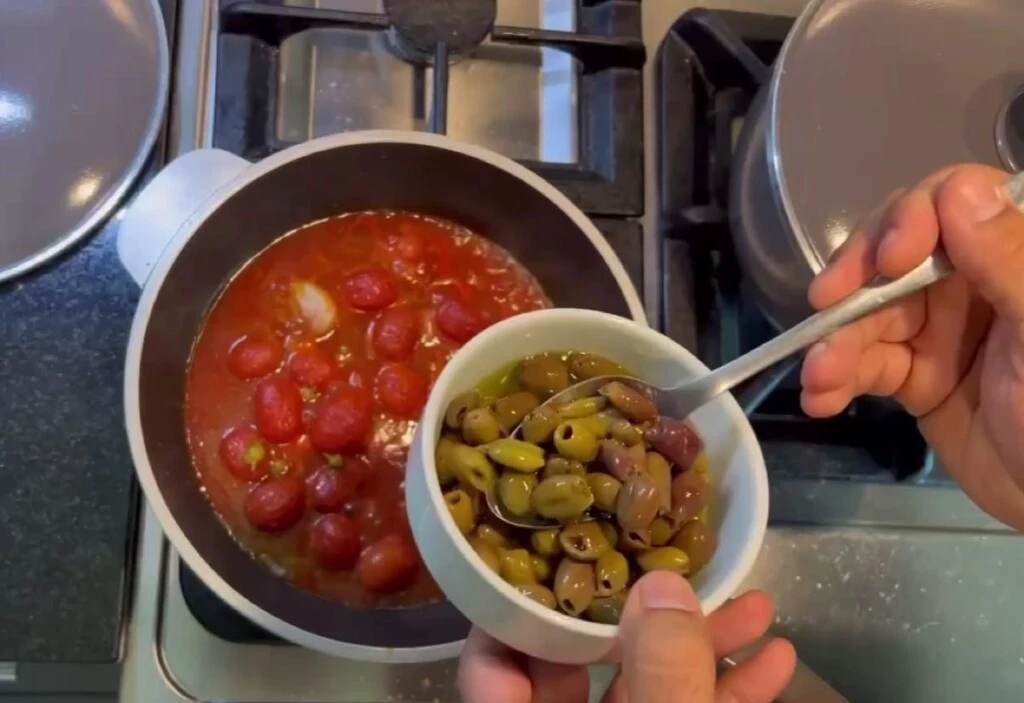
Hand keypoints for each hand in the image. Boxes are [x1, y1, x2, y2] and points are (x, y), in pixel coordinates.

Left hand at [457, 571, 794, 702]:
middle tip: (682, 563)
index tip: (556, 548)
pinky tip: (774, 660)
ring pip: (648, 685)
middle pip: (583, 663)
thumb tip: (663, 586)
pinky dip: (726, 691)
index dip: (516, 607)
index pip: (491, 666)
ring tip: (755, 601)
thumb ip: (662, 676)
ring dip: (703, 645)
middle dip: (646, 610)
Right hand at [801, 164, 1023, 528]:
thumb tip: (958, 187)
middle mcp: (973, 281)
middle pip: (894, 253)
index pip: (950, 202)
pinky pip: (867, 365)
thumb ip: (1009, 259)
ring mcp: (942, 331)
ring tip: (817, 377)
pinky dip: (836, 379)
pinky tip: (820, 398)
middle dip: (856, 278)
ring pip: (871, 314)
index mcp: (1013, 254)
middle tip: (824, 303)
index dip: (910, 219)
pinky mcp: (918, 378)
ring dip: (836, 342)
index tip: (889, 258)